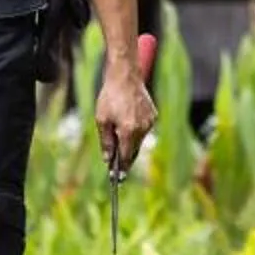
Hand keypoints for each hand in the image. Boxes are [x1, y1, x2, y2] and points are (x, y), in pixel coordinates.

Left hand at [95, 32, 157, 173]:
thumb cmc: (110, 97)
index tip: (117, 179)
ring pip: (139, 141)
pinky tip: (127, 124)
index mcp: (129, 131)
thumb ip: (106, 142)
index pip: (125, 157)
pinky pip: (144, 130)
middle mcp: (142, 128)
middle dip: (125, 159)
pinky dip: (135, 132)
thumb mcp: (102, 120)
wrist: (124, 76)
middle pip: (133, 151)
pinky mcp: (153, 115)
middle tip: (117, 166)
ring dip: (129, 144)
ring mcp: (150, 122)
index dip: (120, 169)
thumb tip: (108, 159)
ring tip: (118, 138)